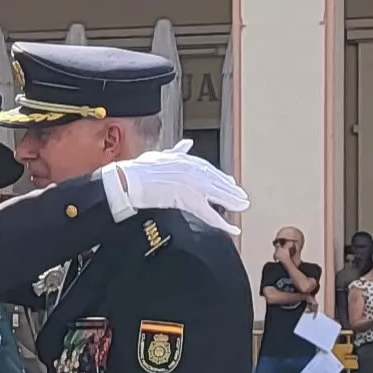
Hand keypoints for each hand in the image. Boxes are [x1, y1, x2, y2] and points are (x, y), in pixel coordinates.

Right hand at [97, 142, 247, 236]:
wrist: (129, 180)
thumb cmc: (139, 170)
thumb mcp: (161, 155)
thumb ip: (177, 151)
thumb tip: (187, 143)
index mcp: (186, 160)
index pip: (209, 169)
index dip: (221, 177)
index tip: (230, 182)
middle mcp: (193, 171)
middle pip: (218, 182)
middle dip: (232, 190)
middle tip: (243, 197)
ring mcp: (193, 185)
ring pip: (219, 196)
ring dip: (233, 202)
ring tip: (243, 208)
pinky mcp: (190, 200)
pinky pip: (210, 214)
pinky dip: (223, 223)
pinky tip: (232, 228)